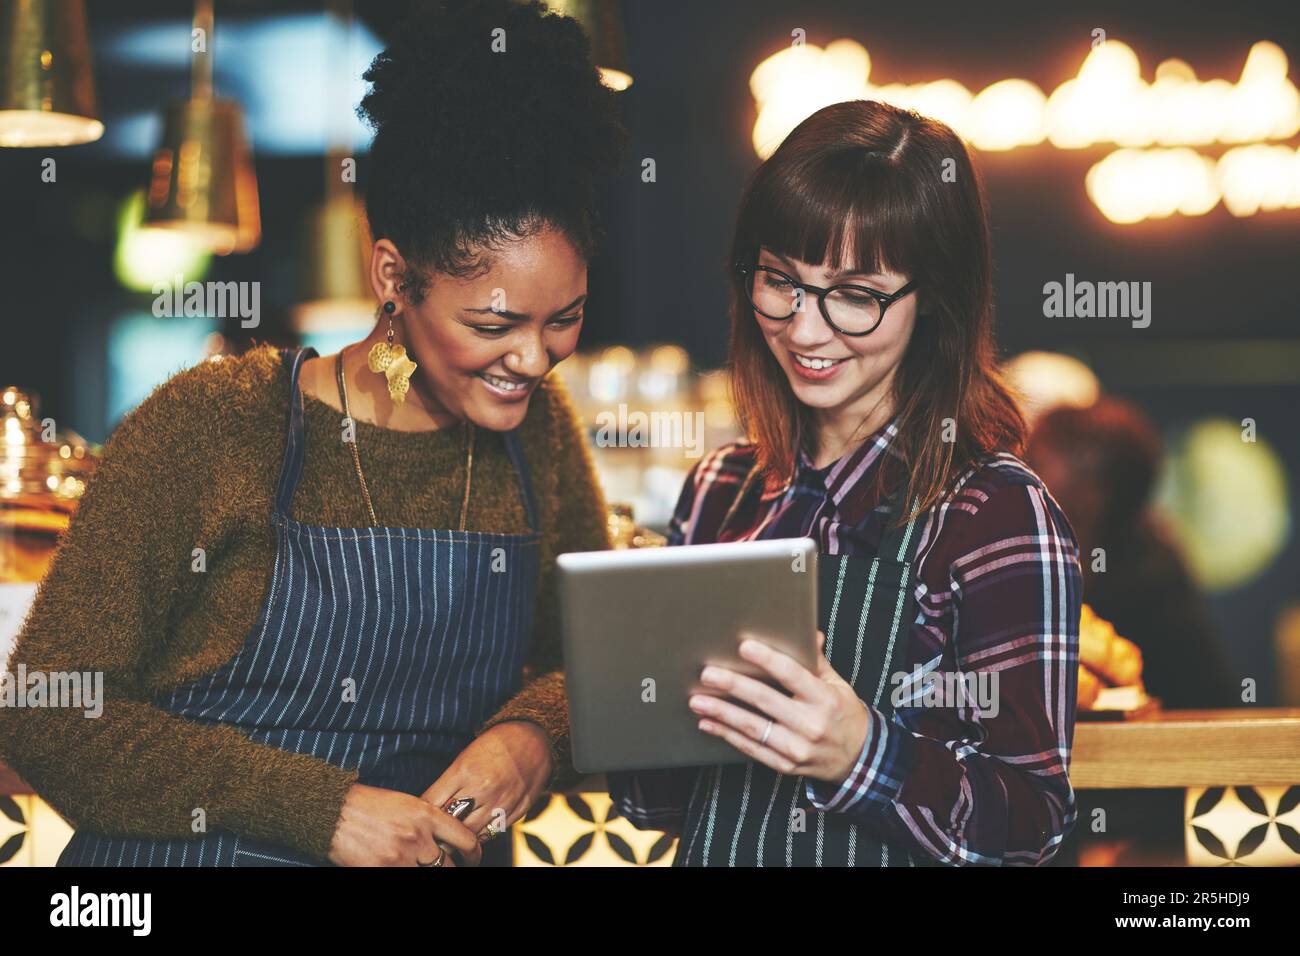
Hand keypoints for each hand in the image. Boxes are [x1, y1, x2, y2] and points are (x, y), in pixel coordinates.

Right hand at [327, 782, 481, 866]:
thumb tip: (446, 840)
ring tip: (424, 866)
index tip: (473, 859)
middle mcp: (417, 837)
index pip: (464, 839)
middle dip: (451, 869)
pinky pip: (404, 878)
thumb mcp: (407, 804)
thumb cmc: (369, 805)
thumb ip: (429, 821)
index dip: (474, 854)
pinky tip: (404, 869)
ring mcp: (400, 856)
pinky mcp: (382, 870)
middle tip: (449, 866)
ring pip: (430, 874)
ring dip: (428, 871)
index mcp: (426, 815)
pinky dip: (407, 874)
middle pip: (448, 865)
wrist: (335, 812)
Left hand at [420, 721, 553, 850]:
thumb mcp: (465, 757)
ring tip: (453, 838)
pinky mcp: (518, 810)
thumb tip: (430, 807)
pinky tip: (477, 830)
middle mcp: (482, 789)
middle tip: (433, 835)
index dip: (422, 813)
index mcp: (464, 772)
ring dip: (461, 838)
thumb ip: (449, 783)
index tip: (419, 817)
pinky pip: (493, 833)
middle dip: (440, 831)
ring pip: (472, 835)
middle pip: (451, 825)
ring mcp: (502, 802)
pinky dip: (482, 834)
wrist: (534, 737)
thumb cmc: (495, 744)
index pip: (432, 804)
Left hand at [689, 630, 869, 783]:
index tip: (744, 647)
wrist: (857, 759)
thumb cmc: (843, 715)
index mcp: (825, 699)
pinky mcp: (785, 765)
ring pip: (753, 727)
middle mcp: (811, 724)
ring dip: (722, 713)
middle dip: (733, 686)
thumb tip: (809, 633)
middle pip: (766, 701)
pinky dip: (727, 735)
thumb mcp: (837, 685)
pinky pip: (752, 748)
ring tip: (698, 700)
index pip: (792, 675)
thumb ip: (817, 661)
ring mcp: (797, 748)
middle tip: (708, 674)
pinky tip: (708, 723)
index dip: (767, 660)